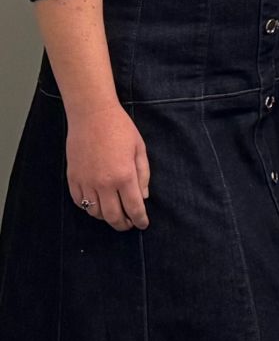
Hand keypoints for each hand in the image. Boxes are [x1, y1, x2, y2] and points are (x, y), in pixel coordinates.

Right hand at [65, 100, 149, 230]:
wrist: (92, 116)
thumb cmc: (120, 129)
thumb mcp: (139, 150)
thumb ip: (143, 175)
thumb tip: (144, 197)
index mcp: (124, 176)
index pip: (133, 207)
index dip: (139, 219)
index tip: (142, 225)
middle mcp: (103, 183)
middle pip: (113, 216)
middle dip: (123, 224)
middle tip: (129, 225)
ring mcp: (86, 182)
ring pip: (95, 212)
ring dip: (106, 218)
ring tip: (115, 215)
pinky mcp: (73, 179)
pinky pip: (79, 202)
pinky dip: (89, 209)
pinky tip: (97, 206)